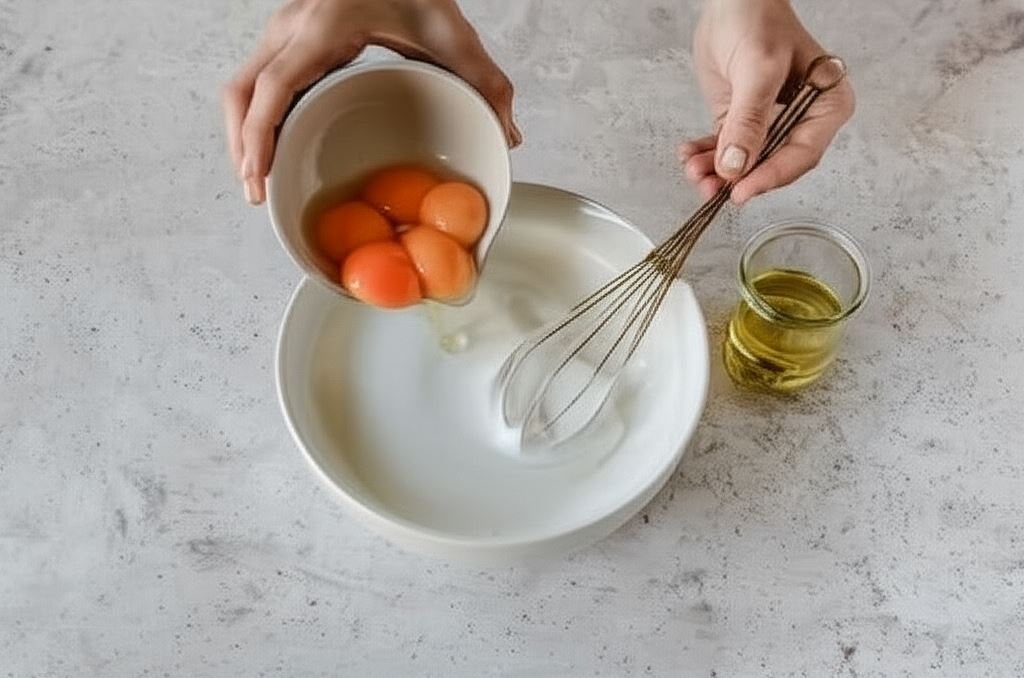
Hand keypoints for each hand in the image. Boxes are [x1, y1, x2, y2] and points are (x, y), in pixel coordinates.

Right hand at [223, 0, 520, 204]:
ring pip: (241, 88)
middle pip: (242, 92)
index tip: (258, 176)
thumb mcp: (452, 31)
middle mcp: (292, 27)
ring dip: (243, 136)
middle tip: (256, 194)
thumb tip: (508, 135)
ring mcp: (285, 32)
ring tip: (258, 183)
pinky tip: (273, 150)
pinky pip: (257, 83)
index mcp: (322, 26)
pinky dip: (257, 119)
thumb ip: (485, 80)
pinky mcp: (289, 40)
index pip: (271, 86)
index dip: (258, 136)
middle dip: (242, 147)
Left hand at [679, 0, 853, 203]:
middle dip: (738, 177)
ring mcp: (771, 123)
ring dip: (716, 172)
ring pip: (745, 163)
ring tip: (693, 170)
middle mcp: (802, 119)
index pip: (802, 154)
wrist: (732, 0)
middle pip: (772, 164)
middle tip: (711, 186)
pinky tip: (689, 156)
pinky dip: (706, 156)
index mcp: (826, 105)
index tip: (742, 189)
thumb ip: (748, 120)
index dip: (770, 176)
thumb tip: (737, 165)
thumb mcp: (758, 69)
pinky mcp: (741, 122)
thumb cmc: (759, 18)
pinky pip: (725, 149)